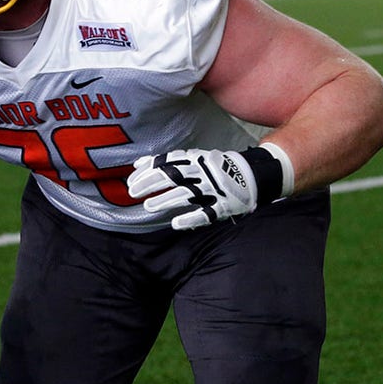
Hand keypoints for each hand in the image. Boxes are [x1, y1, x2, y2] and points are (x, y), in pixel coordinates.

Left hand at [127, 148, 258, 229]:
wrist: (251, 174)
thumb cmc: (214, 168)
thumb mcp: (192, 159)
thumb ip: (166, 162)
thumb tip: (138, 164)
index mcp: (195, 159)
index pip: (166, 163)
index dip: (147, 172)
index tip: (131, 181)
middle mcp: (203, 172)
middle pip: (173, 176)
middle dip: (151, 184)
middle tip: (133, 193)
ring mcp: (214, 188)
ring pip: (187, 194)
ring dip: (166, 200)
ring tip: (149, 206)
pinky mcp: (224, 205)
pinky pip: (207, 213)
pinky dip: (190, 219)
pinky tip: (175, 223)